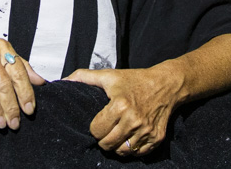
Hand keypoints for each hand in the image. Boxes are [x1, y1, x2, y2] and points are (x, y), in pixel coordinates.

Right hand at [0, 35, 44, 129]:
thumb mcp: (3, 54)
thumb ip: (22, 67)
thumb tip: (40, 81)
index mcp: (3, 48)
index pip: (18, 72)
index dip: (25, 92)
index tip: (28, 109)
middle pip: (3, 82)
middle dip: (10, 106)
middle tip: (14, 122)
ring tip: (0, 122)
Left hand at [66, 67, 181, 155]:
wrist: (165, 85)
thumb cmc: (134, 80)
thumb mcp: (109, 76)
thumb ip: (84, 77)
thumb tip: (64, 81)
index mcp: (120, 105)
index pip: (97, 130)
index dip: (94, 128)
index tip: (97, 123)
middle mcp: (134, 120)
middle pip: (108, 144)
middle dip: (102, 140)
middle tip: (104, 132)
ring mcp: (146, 131)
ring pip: (122, 151)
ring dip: (116, 146)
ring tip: (115, 136)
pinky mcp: (157, 138)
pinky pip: (138, 153)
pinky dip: (131, 149)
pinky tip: (129, 138)